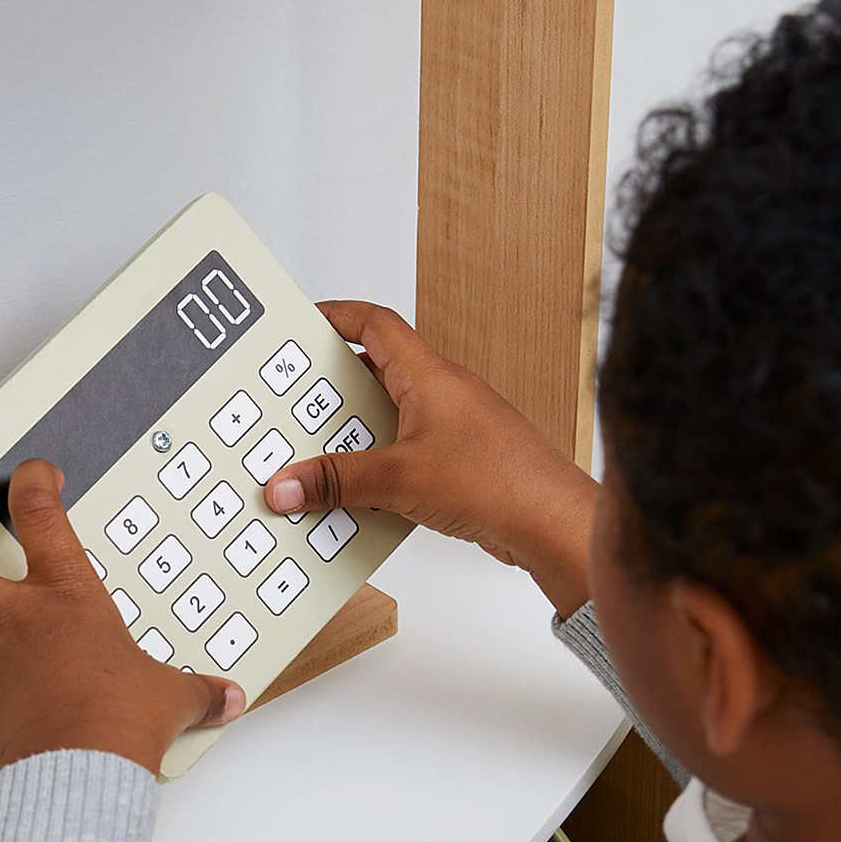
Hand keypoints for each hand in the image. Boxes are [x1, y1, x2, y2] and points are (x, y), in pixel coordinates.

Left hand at [0, 459, 244, 775]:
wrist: (82, 765)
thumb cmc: (119, 717)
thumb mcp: (169, 696)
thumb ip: (194, 691)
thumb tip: (223, 698)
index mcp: (68, 599)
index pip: (41, 518)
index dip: (32, 485)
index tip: (34, 476)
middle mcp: (17, 623)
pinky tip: (13, 725)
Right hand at [263, 302, 597, 616]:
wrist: (551, 523)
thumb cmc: (501, 481)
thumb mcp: (400, 479)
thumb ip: (338, 481)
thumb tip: (289, 483)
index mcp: (428, 375)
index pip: (373, 324)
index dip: (334, 317)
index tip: (300, 326)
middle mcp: (442, 395)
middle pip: (374, 377)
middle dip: (332, 395)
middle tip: (295, 410)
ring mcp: (453, 430)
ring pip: (388, 423)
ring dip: (355, 442)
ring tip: (320, 463)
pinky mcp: (460, 466)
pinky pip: (405, 458)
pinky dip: (379, 473)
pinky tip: (361, 499)